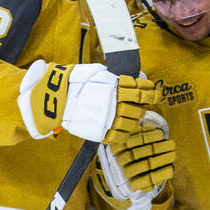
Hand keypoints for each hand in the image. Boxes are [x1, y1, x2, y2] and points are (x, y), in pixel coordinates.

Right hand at [19, 61, 157, 142]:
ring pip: (131, 122)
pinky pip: (119, 135)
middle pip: (138, 108)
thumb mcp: (97, 74)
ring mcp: (109, 117)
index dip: (149, 92)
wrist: (55, 97)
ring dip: (134, 119)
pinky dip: (124, 132)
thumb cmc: (75, 82)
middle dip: (140, 107)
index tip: (154, 92)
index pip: (140, 90)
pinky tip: (124, 128)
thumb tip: (129, 83)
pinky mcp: (101, 130)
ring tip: (131, 116)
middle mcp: (114, 102)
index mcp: (115, 86)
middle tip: (138, 105)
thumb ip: (114, 79)